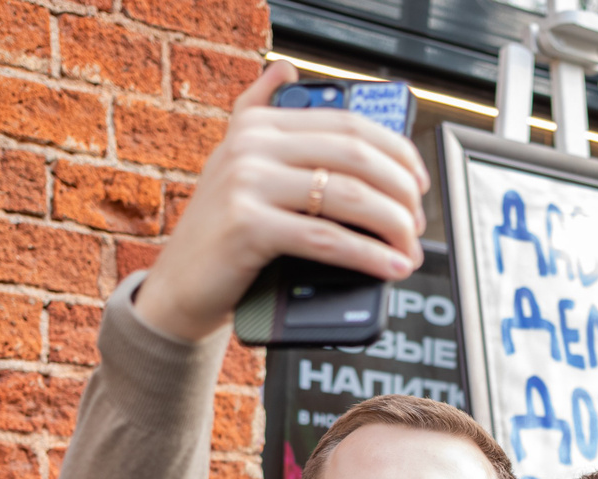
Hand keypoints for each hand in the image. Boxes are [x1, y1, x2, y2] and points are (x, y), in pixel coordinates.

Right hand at [133, 60, 430, 341]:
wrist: (178, 288)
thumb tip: (287, 71)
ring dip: (394, 227)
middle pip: (357, 156)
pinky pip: (328, 238)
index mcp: (258, 124)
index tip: (418, 182)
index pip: (348, 123)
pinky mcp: (247, 226)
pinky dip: (370, 256)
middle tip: (416, 224)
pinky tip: (391, 267)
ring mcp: (247, 183)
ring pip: (349, 196)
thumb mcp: (237, 165)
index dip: (397, 152)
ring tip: (409, 249)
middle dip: (402, 193)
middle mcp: (251, 145)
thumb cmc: (221, 234)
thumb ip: (259, 114)